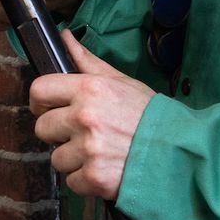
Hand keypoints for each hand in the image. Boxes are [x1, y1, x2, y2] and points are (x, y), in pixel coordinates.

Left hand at [30, 32, 155, 199]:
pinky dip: (86, 180)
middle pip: (42, 128)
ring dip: (74, 160)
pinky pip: (72, 181)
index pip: (39, 90)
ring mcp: (88, 149)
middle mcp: (85, 118)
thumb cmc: (151, 116)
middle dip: (58, 134)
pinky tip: (105, 169)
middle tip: (82, 135)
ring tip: (100, 153)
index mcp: (89, 89)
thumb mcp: (121, 82)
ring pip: (57, 158)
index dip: (40, 102)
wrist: (180, 152)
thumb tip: (65, 38)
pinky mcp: (94, 177)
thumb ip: (87, 61)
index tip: (47, 109)